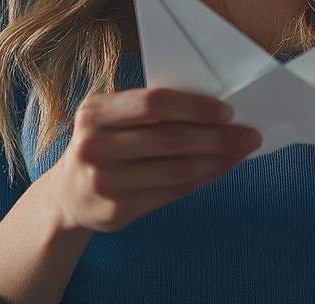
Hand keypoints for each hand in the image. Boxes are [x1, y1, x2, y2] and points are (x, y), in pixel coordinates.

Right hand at [50, 87, 260, 233]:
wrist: (67, 195)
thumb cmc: (105, 143)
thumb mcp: (112, 116)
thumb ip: (151, 110)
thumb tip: (214, 109)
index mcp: (95, 112)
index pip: (155, 103)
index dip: (195, 107)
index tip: (227, 111)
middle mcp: (95, 146)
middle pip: (170, 139)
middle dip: (216, 137)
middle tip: (248, 134)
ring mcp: (104, 182)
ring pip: (175, 170)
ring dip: (216, 160)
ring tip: (240, 152)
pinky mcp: (117, 211)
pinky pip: (171, 193)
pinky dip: (202, 179)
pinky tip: (219, 170)